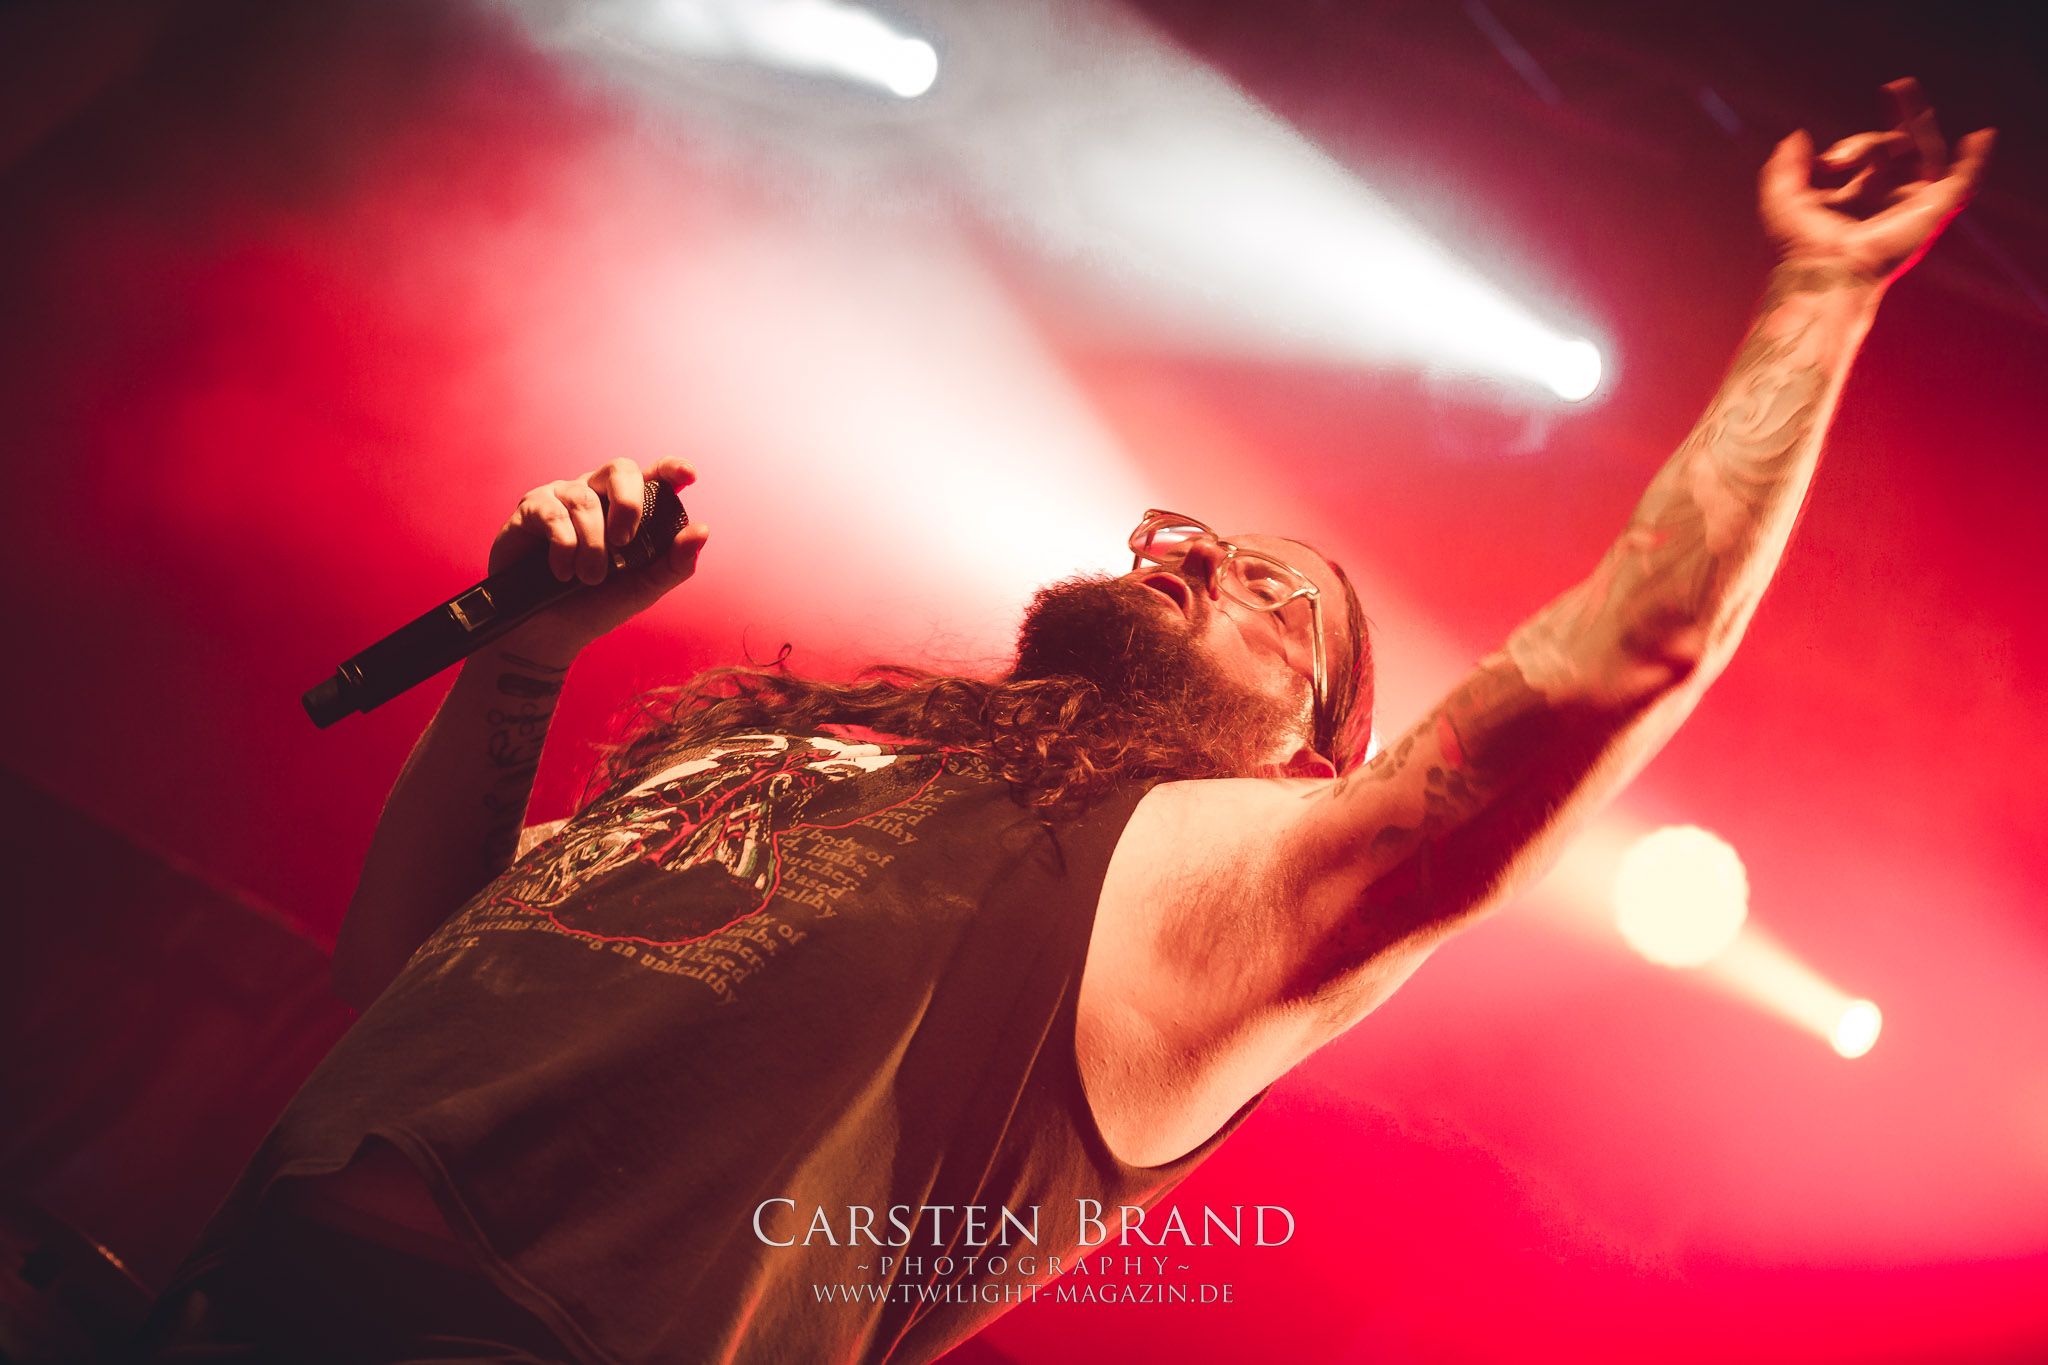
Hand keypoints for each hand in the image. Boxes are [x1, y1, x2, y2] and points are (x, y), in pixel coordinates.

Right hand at [486, 456, 708, 662]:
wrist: (549, 632)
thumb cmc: (597, 604)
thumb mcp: (644, 588)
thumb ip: (675, 562)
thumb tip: (702, 531)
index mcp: (629, 509)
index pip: (654, 476)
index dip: (671, 468)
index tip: (688, 476)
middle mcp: (597, 494)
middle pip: (620, 469)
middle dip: (628, 504)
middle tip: (624, 543)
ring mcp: (563, 497)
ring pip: (585, 499)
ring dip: (592, 545)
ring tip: (589, 577)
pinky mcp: (531, 508)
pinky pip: (553, 513)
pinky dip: (563, 547)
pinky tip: (562, 572)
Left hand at [1759, 78, 1993, 285]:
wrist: (1823, 270)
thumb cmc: (1799, 245)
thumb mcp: (1781, 197)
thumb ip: (1784, 165)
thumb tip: (1797, 136)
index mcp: (1854, 199)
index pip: (1864, 156)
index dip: (1852, 146)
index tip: (1829, 162)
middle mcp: (1884, 201)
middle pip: (1896, 150)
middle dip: (1886, 124)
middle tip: (1887, 90)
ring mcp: (1910, 206)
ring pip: (1922, 154)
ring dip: (1916, 120)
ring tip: (1904, 88)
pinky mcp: (1931, 212)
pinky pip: (1961, 183)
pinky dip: (1974, 161)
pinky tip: (1981, 137)